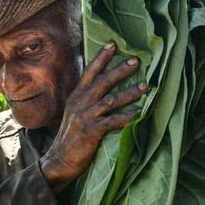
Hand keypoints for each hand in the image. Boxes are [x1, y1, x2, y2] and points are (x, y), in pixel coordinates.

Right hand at [40, 41, 146, 193]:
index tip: (113, 44)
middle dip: (120, 70)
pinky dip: (128, 117)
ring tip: (145, 86)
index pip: (89, 72)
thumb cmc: (70, 137)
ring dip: (129, 92)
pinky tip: (140, 113)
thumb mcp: (73, 113)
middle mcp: (80, 103)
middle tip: (136, 61)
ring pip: (111, 100)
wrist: (59, 160)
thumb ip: (85, 101)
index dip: (101, 58)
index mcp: (76, 97)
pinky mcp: (91, 131)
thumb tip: (102, 90)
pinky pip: (113, 121)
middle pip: (103, 81)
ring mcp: (85, 117)